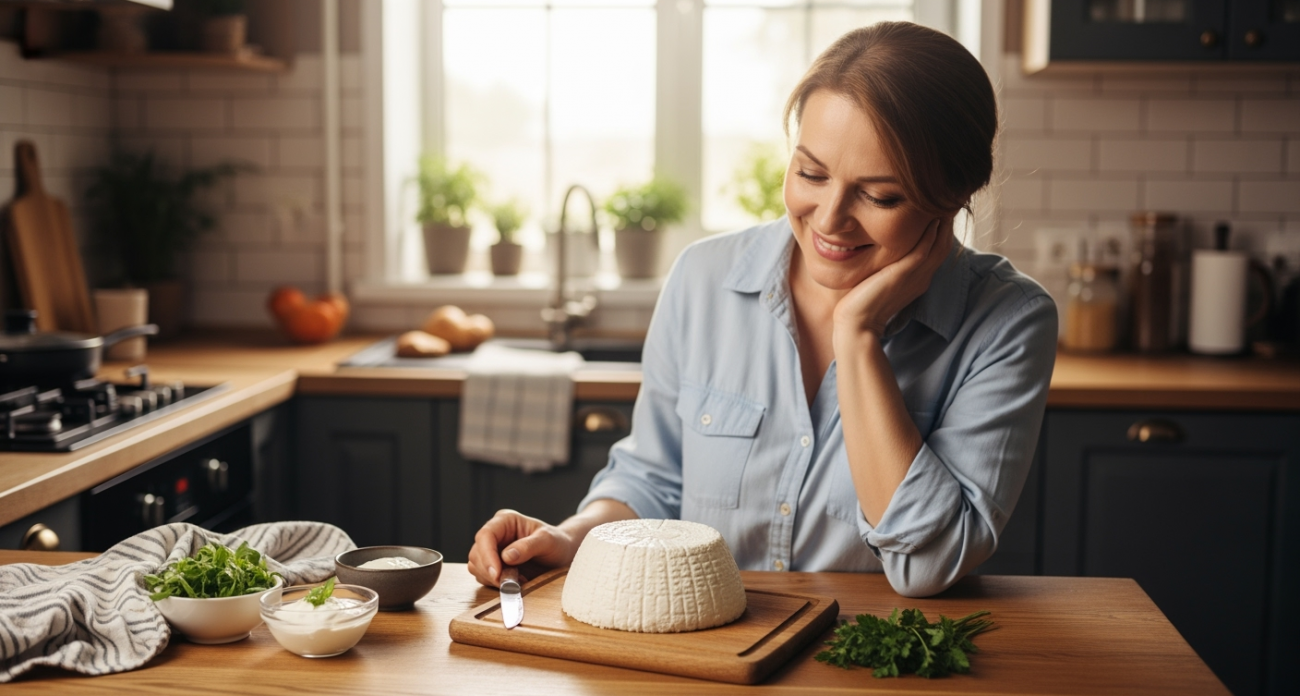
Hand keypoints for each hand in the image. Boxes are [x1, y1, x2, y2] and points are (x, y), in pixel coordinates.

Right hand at [467, 509, 579, 586]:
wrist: (562, 555)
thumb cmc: (557, 543)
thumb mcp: (548, 541)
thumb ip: (529, 546)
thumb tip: (506, 556)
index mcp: (505, 521)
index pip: (485, 535)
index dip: (487, 555)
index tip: (496, 573)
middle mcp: (495, 534)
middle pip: (477, 553)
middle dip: (490, 571)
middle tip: (509, 583)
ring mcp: (492, 550)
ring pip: (476, 566)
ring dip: (493, 579)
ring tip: (517, 581)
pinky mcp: (494, 565)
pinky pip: (484, 577)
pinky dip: (496, 584)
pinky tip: (515, 582)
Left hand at [833, 214, 954, 338]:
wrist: (857, 323)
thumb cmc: (862, 303)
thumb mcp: (879, 279)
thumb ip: (886, 266)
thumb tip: (879, 250)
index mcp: (918, 279)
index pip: (937, 251)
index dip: (941, 231)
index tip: (938, 211)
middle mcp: (922, 277)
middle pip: (943, 246)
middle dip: (947, 223)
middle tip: (947, 202)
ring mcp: (916, 277)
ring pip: (939, 246)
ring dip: (943, 224)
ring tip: (944, 204)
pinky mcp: (904, 274)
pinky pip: (924, 250)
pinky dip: (930, 234)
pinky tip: (932, 219)